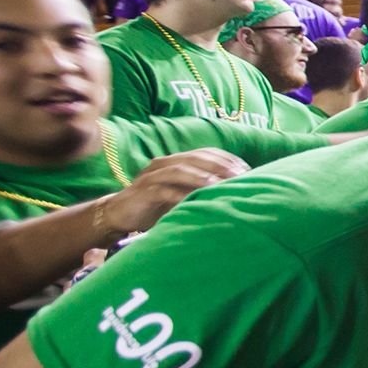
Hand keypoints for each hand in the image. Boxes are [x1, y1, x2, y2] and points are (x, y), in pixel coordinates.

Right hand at [96, 149, 250, 239]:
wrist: (121, 214)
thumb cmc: (158, 204)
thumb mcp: (182, 193)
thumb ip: (202, 188)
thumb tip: (237, 190)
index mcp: (176, 161)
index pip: (205, 153)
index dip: (227, 159)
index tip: (247, 169)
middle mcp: (164, 164)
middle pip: (194, 158)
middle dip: (218, 165)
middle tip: (238, 175)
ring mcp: (152, 176)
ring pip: (179, 170)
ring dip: (201, 176)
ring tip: (219, 184)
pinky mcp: (143, 191)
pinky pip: (163, 190)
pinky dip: (180, 194)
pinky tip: (194, 200)